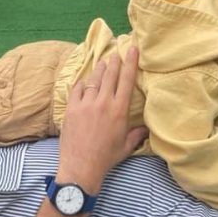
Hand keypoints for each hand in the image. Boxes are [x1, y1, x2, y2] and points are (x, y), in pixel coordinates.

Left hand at [56, 47, 146, 193]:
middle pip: (110, 75)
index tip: (132, 50)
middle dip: (114, 62)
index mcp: (119, 110)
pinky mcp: (71, 109)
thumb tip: (146, 129)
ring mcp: (85, 104)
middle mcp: (103, 103)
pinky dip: (81, 83)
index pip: (127, 80)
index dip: (130, 63)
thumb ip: (137, 134)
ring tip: (103, 63)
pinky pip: (77, 89)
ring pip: (94, 80)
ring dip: (99, 70)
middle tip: (116, 53)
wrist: (81, 167)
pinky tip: (84, 81)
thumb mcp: (126, 146)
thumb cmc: (106, 158)